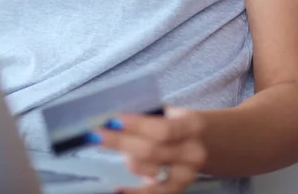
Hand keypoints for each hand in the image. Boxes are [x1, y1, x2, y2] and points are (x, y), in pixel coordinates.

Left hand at [92, 107, 206, 192]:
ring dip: (126, 158)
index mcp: (192, 125)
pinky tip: (118, 188)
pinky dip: (135, 192)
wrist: (201, 141)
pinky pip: (156, 193)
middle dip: (121, 141)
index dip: (137, 125)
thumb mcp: (168, 111)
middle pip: (153, 150)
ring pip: (150, 170)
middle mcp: (193, 151)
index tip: (113, 119)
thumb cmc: (175, 121)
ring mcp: (187, 173)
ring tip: (106, 145)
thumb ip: (146, 113)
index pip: (163, 128)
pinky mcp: (179, 188)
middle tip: (96, 134)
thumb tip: (113, 112)